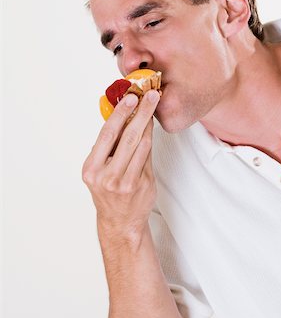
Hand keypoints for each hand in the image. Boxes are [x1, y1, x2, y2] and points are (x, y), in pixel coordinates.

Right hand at [82, 90, 160, 246]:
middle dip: (141, 112)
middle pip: (127, 137)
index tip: (130, 98)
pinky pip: (148, 155)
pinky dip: (150, 138)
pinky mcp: (144, 184)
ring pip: (142, 145)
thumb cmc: (107, 191)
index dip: (119, 114)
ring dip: (148, 123)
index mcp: (91, 170)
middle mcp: (108, 177)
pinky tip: (151, 127)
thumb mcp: (97, 170)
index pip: (106, 135)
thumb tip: (119, 115)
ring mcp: (127, 182)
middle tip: (150, 95)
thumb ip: (107, 146)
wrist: (120, 221)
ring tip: (152, 107)